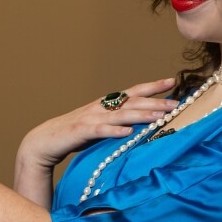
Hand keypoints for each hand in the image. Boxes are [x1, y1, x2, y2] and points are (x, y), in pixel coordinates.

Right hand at [18, 78, 177, 171]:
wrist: (44, 140)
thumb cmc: (74, 134)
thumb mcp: (100, 125)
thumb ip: (117, 122)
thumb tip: (141, 124)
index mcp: (106, 104)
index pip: (133, 92)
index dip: (152, 87)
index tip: (172, 81)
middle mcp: (100, 107)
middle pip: (132, 102)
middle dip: (155, 102)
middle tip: (176, 104)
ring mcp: (90, 118)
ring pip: (120, 115)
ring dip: (141, 115)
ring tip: (159, 117)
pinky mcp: (81, 131)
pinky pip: (100, 130)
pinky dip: (115, 131)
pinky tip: (128, 133)